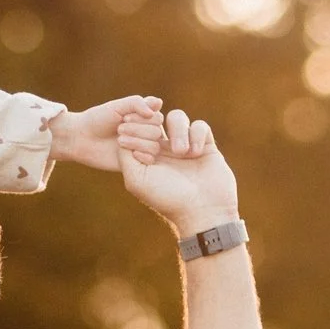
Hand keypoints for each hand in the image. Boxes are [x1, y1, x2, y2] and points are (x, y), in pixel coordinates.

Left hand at [49, 95, 165, 172]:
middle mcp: (145, 132)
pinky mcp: (136, 162)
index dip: (143, 118)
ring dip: (138, 142)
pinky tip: (130, 153)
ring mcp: (142, 147)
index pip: (158, 116)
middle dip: (138, 130)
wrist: (81, 138)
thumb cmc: (98, 119)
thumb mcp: (117, 106)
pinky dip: (142, 156)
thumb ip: (137, 102)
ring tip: (119, 141)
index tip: (124, 118)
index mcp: (143, 117)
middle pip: (157, 131)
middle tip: (119, 130)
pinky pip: (150, 160)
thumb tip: (159, 104)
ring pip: (155, 146)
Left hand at [118, 108, 238, 237]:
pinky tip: (195, 154)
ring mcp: (186, 146)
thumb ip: (125, 156)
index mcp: (147, 157)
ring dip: (177, 130)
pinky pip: (200, 125)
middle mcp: (165, 149)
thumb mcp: (136, 180)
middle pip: (154, 118)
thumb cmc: (166, 198)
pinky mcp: (206, 146)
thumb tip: (123, 136)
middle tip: (155, 136)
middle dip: (150, 123)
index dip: (133, 124)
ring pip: (177, 117)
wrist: (202, 211)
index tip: (128, 126)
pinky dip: (196, 135)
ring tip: (180, 152)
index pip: (136, 129)